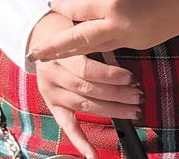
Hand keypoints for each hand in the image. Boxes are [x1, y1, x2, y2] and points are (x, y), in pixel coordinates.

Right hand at [28, 11, 142, 158]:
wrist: (40, 37)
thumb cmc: (66, 32)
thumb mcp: (80, 33)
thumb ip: (98, 49)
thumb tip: (124, 71)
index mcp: (58, 54)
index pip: (87, 69)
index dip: (111, 75)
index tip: (132, 78)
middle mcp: (52, 75)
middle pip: (88, 90)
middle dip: (117, 94)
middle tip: (138, 96)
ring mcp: (51, 92)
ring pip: (84, 106)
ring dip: (112, 111)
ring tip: (133, 111)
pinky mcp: (52, 105)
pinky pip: (67, 125)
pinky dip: (80, 141)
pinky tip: (92, 154)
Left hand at [29, 0, 178, 62]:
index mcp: (112, 3)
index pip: (76, 9)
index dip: (61, 5)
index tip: (53, 2)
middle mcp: (119, 26)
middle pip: (78, 41)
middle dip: (54, 49)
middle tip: (33, 55)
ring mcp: (131, 39)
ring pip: (95, 48)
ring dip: (74, 50)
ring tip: (53, 55)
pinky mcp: (141, 46)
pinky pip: (114, 45)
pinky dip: (99, 44)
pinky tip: (89, 41)